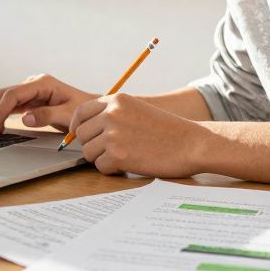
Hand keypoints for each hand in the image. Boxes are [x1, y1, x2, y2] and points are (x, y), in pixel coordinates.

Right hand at [0, 74, 94, 135]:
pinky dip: (2, 116)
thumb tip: (25, 118)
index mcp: (43, 83)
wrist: (93, 109)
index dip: (1, 110)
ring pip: (5, 100)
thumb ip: (47, 115)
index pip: (14, 94)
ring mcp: (31, 91)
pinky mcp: (31, 99)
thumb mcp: (68, 114)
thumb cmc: (83, 110)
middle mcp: (34, 83)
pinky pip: (11, 106)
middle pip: (4, 95)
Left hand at [69, 93, 208, 177]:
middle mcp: (112, 114)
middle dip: (92, 144)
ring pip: (89, 152)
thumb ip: (112, 114)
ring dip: (102, 158)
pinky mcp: (118, 156)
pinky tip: (129, 164)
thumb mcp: (138, 109)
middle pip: (82, 134)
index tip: (81, 135)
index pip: (81, 112)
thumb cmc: (167, 130)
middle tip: (111, 150)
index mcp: (117, 100)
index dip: (78, 126)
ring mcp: (113, 135)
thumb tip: (82, 129)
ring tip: (124, 156)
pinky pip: (100, 167)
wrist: (191, 143)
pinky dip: (112, 169)